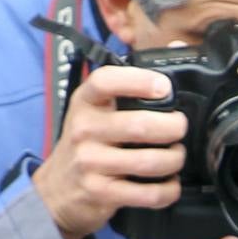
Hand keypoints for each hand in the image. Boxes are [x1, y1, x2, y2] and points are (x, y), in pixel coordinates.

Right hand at [32, 66, 186, 238]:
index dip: (139, 81)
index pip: (106, 81)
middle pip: (140, 126)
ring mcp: (91, 162)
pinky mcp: (102, 192)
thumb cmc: (87, 143)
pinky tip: (170, 184)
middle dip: (173, 128)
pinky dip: (169, 190)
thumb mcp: (97, 109)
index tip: (164, 87)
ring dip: (175, 160)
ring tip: (176, 155)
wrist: (58, 190)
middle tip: (179, 129)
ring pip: (150, 161)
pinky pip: (148, 193)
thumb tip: (177, 45)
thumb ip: (131, 84)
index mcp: (86, 102)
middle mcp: (84, 129)